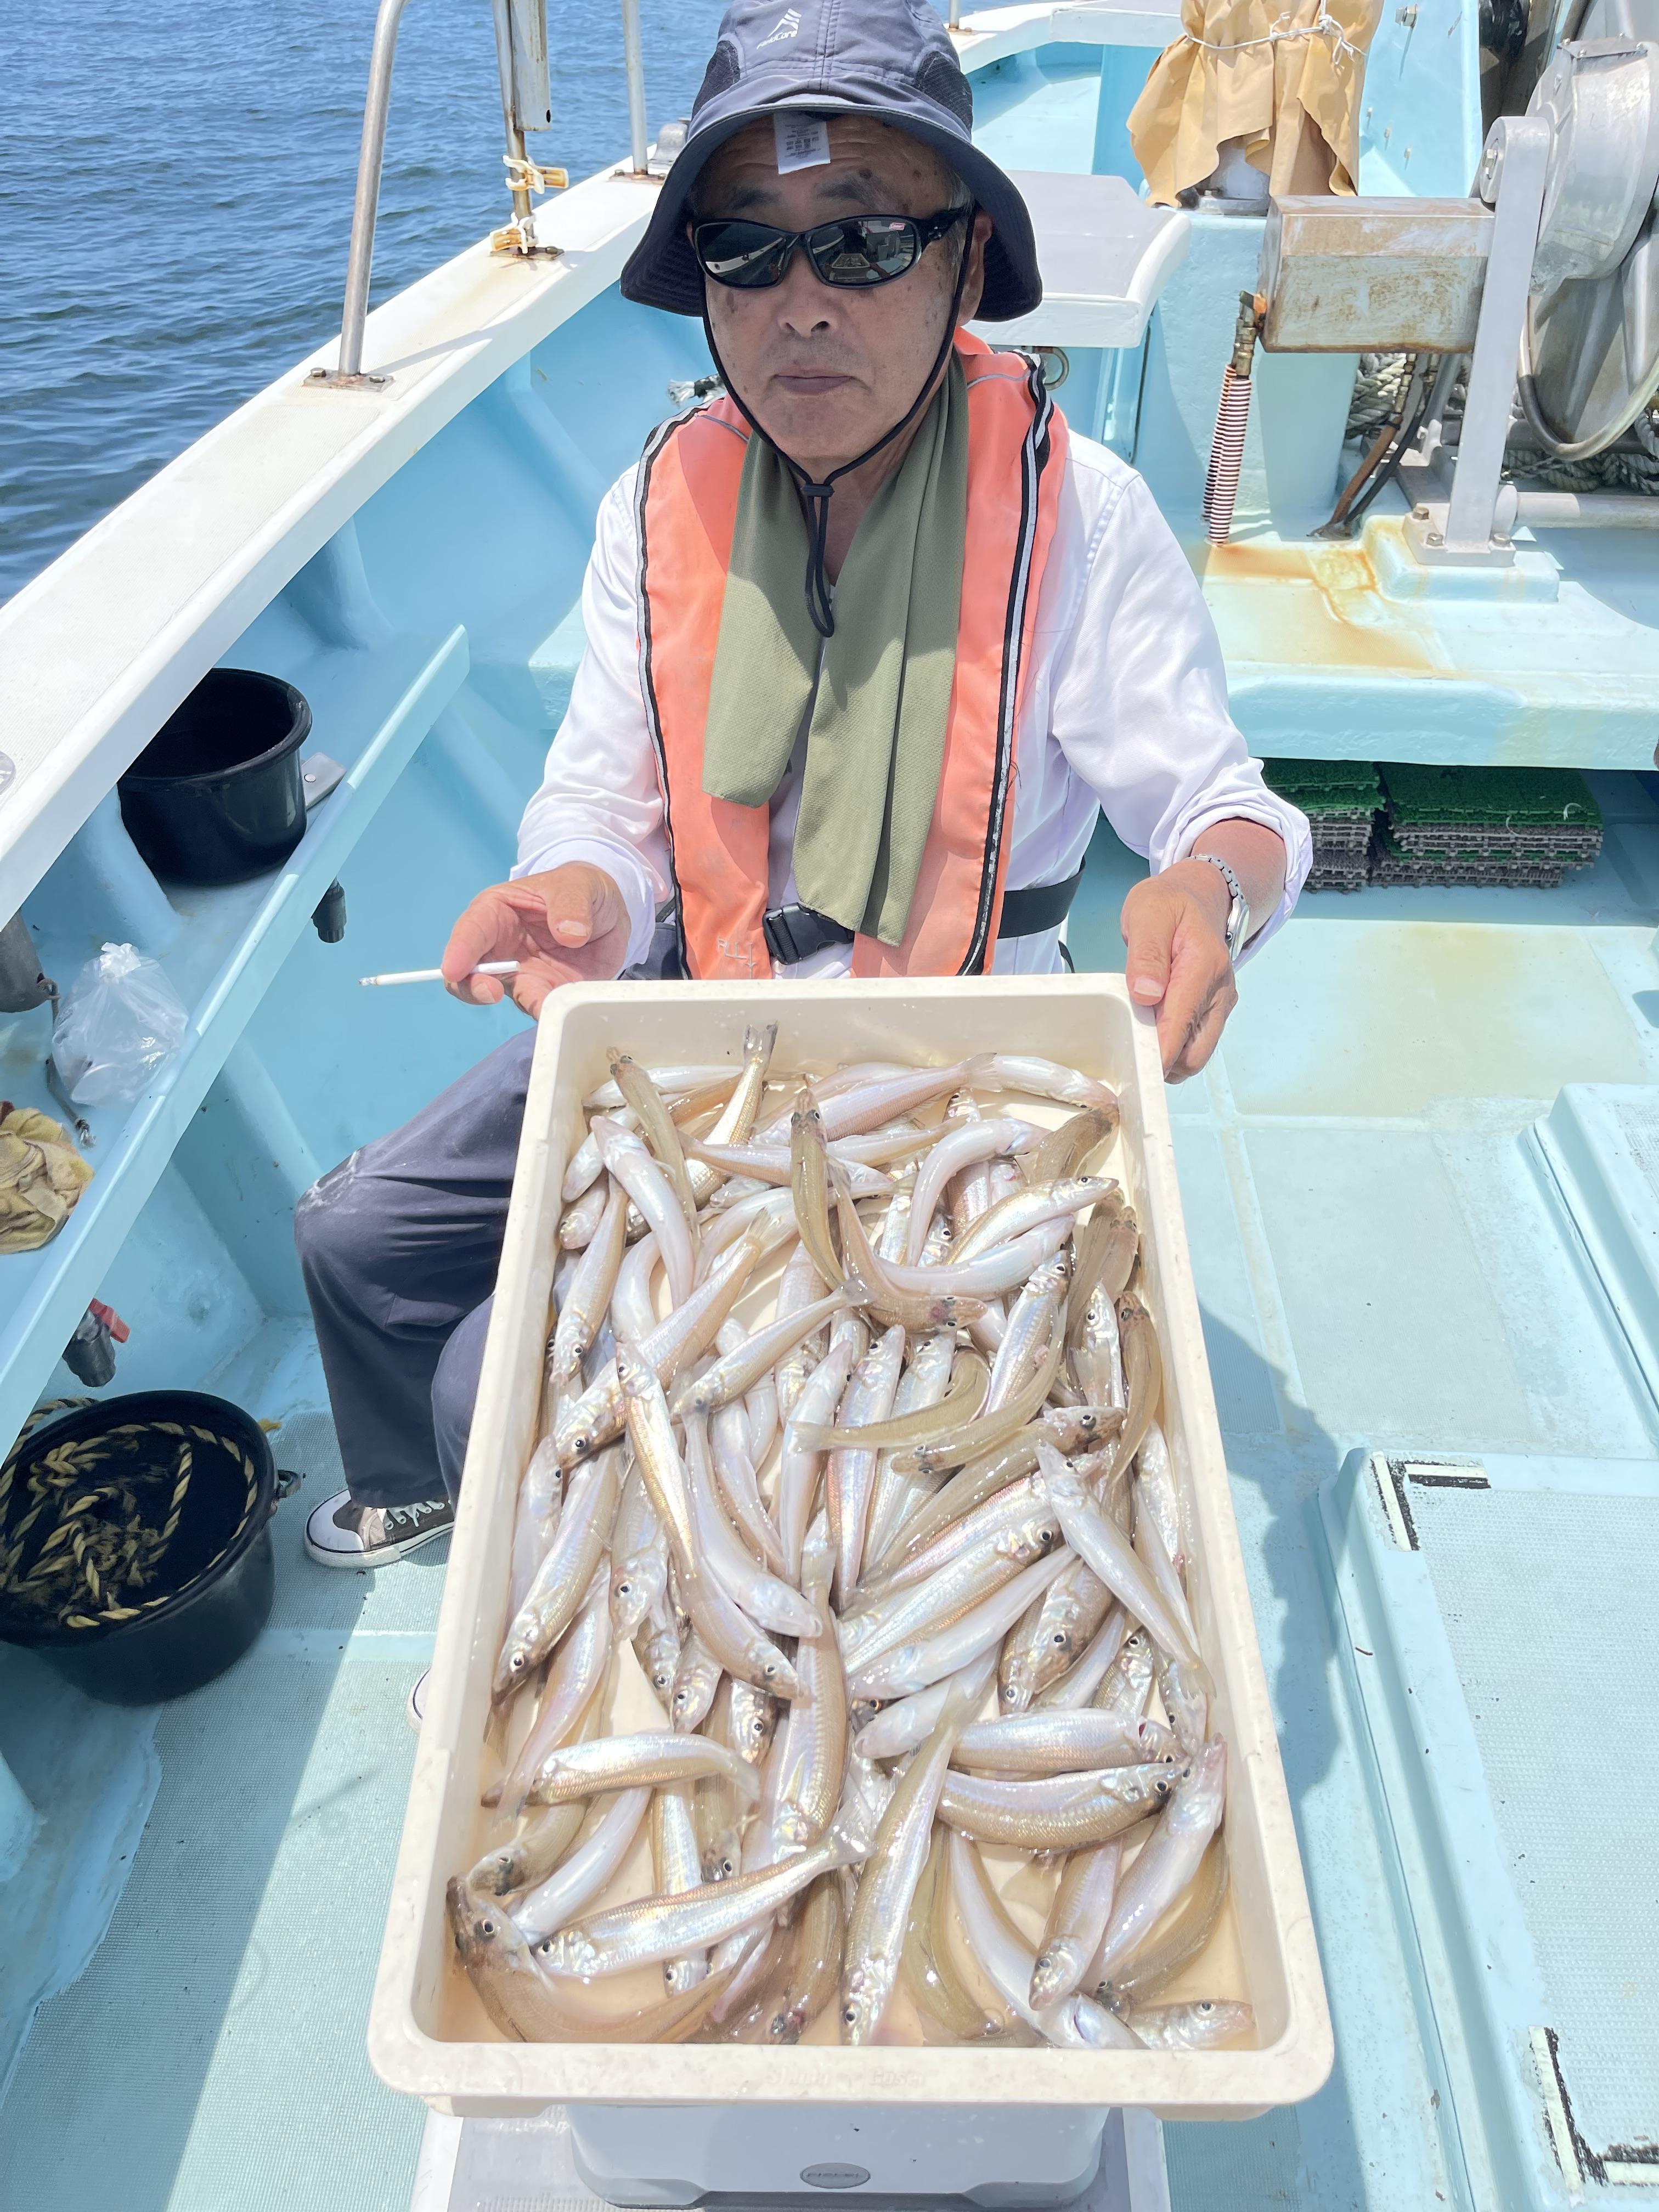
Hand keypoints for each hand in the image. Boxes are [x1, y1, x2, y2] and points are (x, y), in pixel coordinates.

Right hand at [441, 865, 630, 1018]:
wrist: (607, 914)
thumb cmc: (578, 890)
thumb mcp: (578, 885)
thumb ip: (571, 905)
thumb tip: (570, 933)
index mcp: (495, 911)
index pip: (471, 931)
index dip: (459, 950)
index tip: (454, 969)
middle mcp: (499, 947)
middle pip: (470, 974)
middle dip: (473, 987)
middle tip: (491, 993)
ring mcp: (520, 974)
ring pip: (507, 997)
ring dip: (523, 1003)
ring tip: (543, 1004)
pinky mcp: (544, 993)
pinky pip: (541, 1007)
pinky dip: (550, 1012)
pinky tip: (564, 1010)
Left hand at [1120, 861, 1237, 1081]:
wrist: (1196, 897)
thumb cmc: (1169, 904)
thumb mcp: (1148, 913)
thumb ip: (1146, 954)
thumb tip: (1146, 994)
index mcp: (1204, 967)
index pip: (1181, 1024)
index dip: (1157, 1052)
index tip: (1132, 1063)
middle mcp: (1220, 992)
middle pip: (1194, 1055)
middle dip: (1162, 1062)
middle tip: (1128, 1048)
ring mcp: (1220, 1004)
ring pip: (1196, 1055)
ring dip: (1168, 1057)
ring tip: (1138, 1034)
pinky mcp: (1214, 1012)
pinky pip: (1195, 1044)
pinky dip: (1174, 1048)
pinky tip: (1151, 1030)